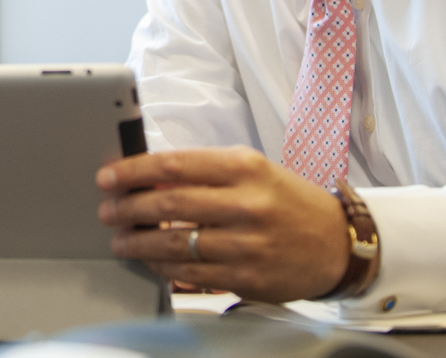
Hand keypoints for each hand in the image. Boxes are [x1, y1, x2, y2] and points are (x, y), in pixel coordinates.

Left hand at [96, 146, 349, 302]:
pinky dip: (163, 268)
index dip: (134, 171)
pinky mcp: (247, 279)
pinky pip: (191, 275)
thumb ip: (205, 171)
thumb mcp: (251, 170)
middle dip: (129, 208)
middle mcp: (246, 204)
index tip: (108, 177)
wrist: (337, 244)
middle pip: (169, 204)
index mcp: (244, 168)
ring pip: (175, 245)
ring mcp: (247, 244)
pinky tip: (151, 262)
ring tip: (121, 240)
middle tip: (108, 211)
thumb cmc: (286, 200)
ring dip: (138, 243)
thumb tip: (151, 178)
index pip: (174, 165)